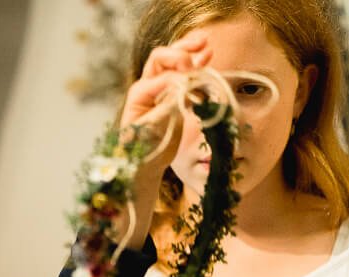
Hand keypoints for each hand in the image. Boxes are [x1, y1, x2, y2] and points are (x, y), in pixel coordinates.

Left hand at [120, 31, 213, 173]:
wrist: (145, 162)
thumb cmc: (143, 148)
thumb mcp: (153, 129)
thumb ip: (168, 106)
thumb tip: (184, 87)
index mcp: (139, 93)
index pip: (163, 76)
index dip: (180, 76)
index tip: (194, 83)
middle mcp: (148, 86)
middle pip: (162, 58)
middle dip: (180, 52)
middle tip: (198, 51)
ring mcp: (161, 88)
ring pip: (173, 61)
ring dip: (189, 50)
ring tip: (204, 43)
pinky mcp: (174, 94)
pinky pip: (184, 73)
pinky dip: (196, 63)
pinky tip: (208, 54)